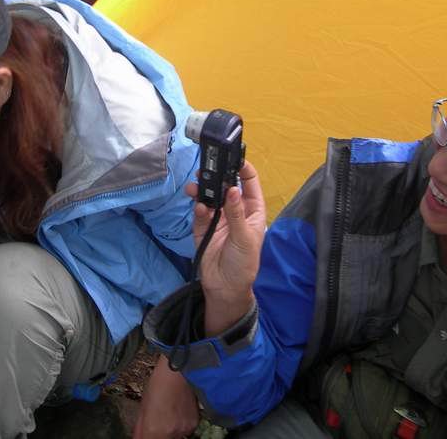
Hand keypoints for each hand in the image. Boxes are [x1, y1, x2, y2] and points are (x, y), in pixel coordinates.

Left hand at [132, 355, 199, 438]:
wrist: (180, 370)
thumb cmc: (158, 384)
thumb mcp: (143, 406)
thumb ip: (140, 428)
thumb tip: (138, 438)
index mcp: (154, 429)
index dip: (146, 437)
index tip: (147, 432)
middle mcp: (170, 433)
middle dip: (158, 435)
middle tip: (157, 423)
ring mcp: (184, 429)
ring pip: (174, 437)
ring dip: (170, 431)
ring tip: (168, 413)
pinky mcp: (194, 424)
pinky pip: (185, 430)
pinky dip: (180, 424)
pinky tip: (177, 410)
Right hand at [188, 161, 266, 334]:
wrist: (225, 287)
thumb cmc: (244, 263)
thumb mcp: (244, 238)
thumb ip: (236, 213)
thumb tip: (232, 189)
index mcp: (251, 210)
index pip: (249, 183)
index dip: (243, 169)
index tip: (234, 159)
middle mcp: (234, 210)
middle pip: (225, 186)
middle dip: (217, 177)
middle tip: (207, 168)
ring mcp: (218, 217)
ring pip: (210, 196)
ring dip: (203, 189)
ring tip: (195, 186)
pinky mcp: (203, 226)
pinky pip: (199, 211)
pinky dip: (198, 206)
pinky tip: (199, 206)